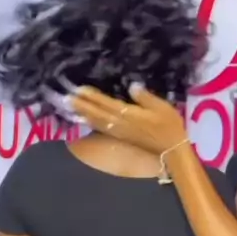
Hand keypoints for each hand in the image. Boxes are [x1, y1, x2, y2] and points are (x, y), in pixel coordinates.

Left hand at [69, 84, 186, 155]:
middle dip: (82, 105)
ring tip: (70, 107)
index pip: (107, 104)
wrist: (171, 150)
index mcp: (129, 114)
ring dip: (83, 114)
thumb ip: (145, 97)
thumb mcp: (162, 107)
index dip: (93, 97)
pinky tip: (84, 119)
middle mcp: (120, 123)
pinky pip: (101, 128)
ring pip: (97, 121)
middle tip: (65, 98)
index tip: (78, 89)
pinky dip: (91, 123)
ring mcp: (119, 131)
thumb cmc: (169, 127)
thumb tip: (131, 85)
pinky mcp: (120, 136)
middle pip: (97, 113)